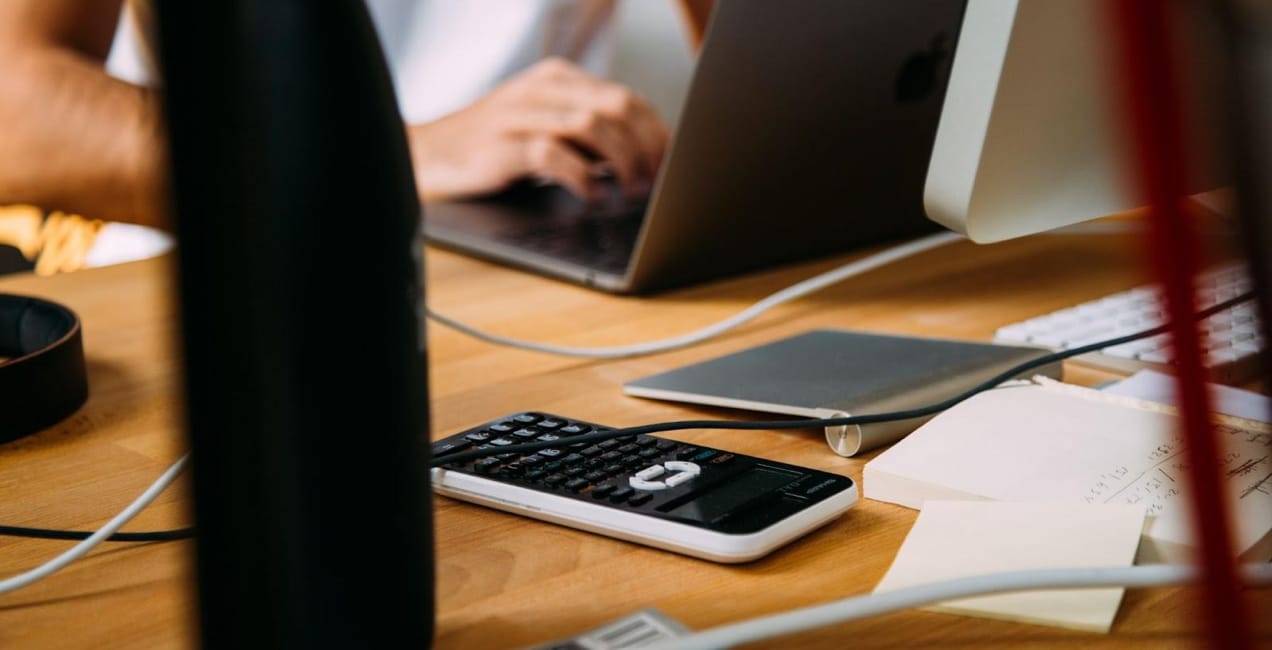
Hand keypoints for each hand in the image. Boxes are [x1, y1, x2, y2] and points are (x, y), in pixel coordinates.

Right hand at [407, 57, 669, 202]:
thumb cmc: (493, 148)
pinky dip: (581, 178)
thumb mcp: (544, 127)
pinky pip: (553, 155)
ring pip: (592, 126)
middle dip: (646, 147)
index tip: (671, 165)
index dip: (656, 133)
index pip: (626, 97)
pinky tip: (590, 197)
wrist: (427, 156)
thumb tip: (645, 160)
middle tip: (654, 182)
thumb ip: (587, 134)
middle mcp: (542, 91)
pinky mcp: (501, 147)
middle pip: (617, 107)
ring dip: (622, 163)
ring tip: (629, 192)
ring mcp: (519, 116)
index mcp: (558, 80)